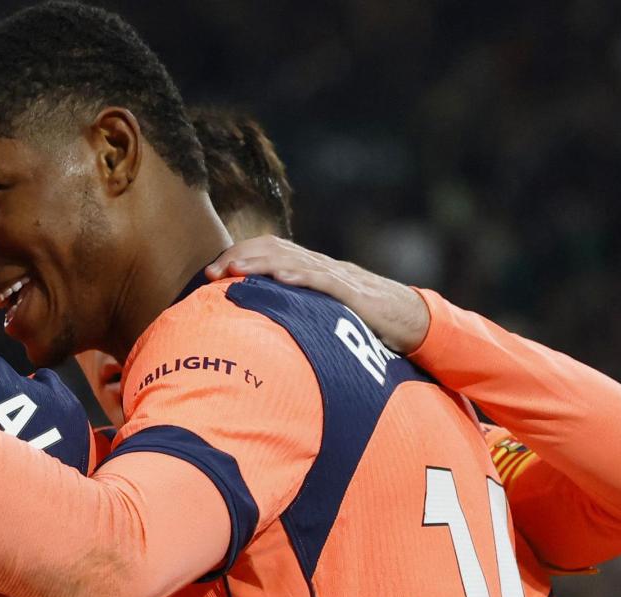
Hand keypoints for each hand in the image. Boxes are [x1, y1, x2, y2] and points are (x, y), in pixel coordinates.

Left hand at [206, 236, 432, 353]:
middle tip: (211, 272)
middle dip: (240, 257)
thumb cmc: (362, 318)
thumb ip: (293, 310)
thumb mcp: (320, 312)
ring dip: (261, 264)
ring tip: (234, 270)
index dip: (238, 256)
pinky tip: (281, 279)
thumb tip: (254, 323)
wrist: (410, 319)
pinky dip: (302, 278)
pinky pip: (325, 282)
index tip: (210, 272)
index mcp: (310, 269)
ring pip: (294, 261)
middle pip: (274, 249)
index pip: (268, 250)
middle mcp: (320, 266)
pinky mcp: (354, 294)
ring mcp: (337, 277)